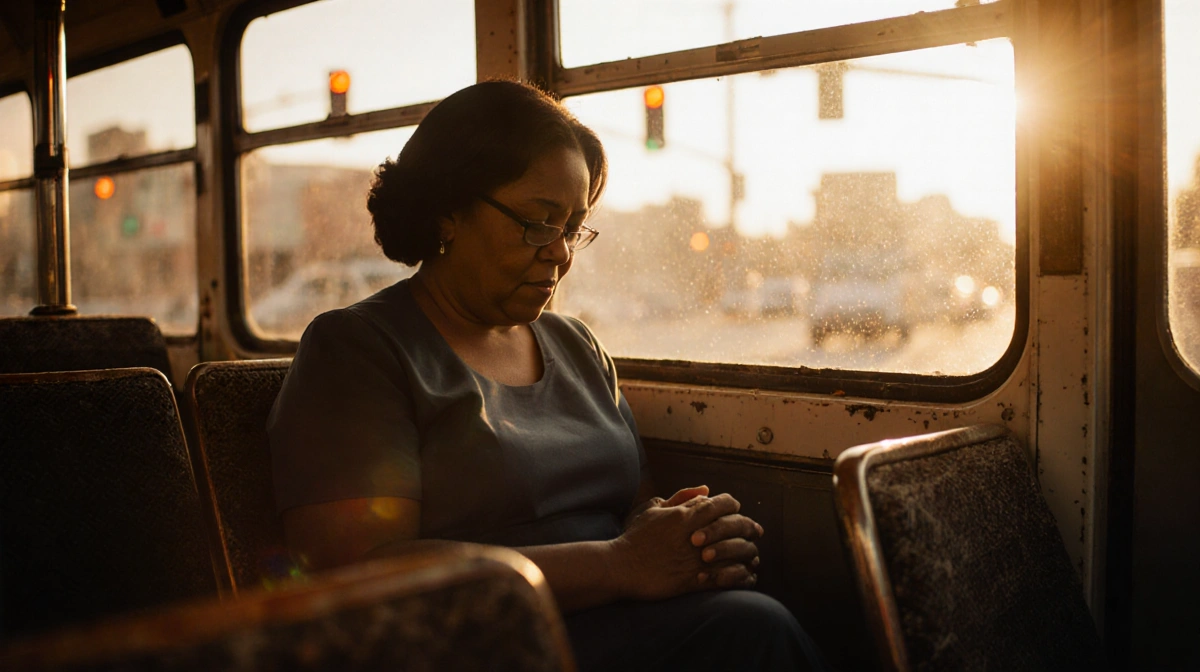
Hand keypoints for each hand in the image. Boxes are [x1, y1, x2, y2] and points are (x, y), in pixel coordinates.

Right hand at [610, 487, 759, 600]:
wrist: (621, 567)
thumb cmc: (636, 538)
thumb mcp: (654, 509)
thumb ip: (680, 498)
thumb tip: (705, 490)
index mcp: (686, 516)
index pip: (722, 504)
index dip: (734, 506)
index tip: (737, 511)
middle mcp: (695, 535)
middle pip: (735, 526)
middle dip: (749, 528)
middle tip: (755, 532)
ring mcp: (696, 558)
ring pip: (736, 552)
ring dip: (748, 553)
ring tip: (752, 556)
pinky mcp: (694, 580)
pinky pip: (727, 577)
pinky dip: (740, 576)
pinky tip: (745, 576)